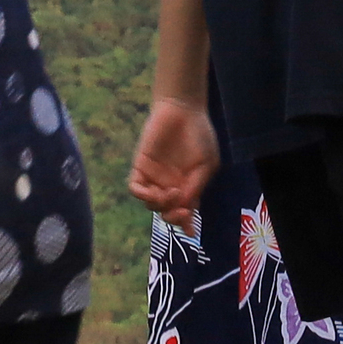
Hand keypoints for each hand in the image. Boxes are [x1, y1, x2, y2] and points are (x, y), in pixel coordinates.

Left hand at [127, 97, 219, 230]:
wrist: (183, 111)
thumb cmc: (199, 136)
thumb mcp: (207, 164)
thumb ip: (196, 187)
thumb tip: (188, 209)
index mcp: (188, 187)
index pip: (184, 212)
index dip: (186, 224)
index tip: (190, 231)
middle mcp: (170, 186)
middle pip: (166, 213)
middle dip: (174, 217)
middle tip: (181, 211)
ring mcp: (154, 178)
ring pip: (151, 205)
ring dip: (162, 206)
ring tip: (173, 193)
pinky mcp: (140, 168)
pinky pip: (135, 189)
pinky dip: (145, 196)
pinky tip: (157, 192)